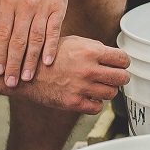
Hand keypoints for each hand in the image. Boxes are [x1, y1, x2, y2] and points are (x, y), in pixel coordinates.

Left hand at [0, 0, 69, 87]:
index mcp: (8, 0)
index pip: (1, 33)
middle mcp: (25, 5)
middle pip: (17, 40)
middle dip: (12, 64)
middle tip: (9, 83)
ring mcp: (43, 7)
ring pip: (36, 38)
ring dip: (31, 60)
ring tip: (26, 77)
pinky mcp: (59, 7)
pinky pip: (55, 30)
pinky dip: (52, 47)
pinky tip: (48, 62)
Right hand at [10, 35, 129, 114]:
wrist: (25, 71)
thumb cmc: (50, 54)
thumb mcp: (74, 42)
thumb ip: (96, 48)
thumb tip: (114, 57)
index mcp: (91, 52)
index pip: (123, 59)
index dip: (123, 62)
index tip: (120, 64)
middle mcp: (89, 70)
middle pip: (122, 78)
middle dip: (120, 77)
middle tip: (114, 77)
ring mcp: (82, 87)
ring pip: (112, 93)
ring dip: (108, 90)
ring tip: (99, 86)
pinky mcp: (73, 102)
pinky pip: (97, 107)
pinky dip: (96, 103)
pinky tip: (90, 96)